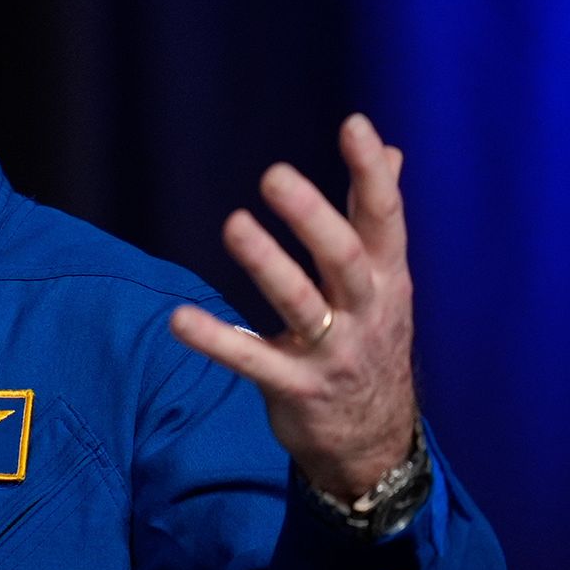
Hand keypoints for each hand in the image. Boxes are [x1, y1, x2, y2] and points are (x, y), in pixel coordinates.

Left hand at [168, 114, 417, 502]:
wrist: (375, 443)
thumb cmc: (370, 342)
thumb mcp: (388, 282)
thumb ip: (378, 217)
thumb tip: (390, 149)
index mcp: (390, 279)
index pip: (385, 218)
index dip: (372, 173)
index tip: (353, 125)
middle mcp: (368, 312)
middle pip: (346, 258)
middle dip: (313, 217)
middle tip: (274, 174)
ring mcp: (334, 354)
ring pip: (302, 305)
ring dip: (267, 264)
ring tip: (234, 224)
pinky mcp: (297, 389)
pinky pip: (253, 362)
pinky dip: (217, 340)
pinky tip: (179, 319)